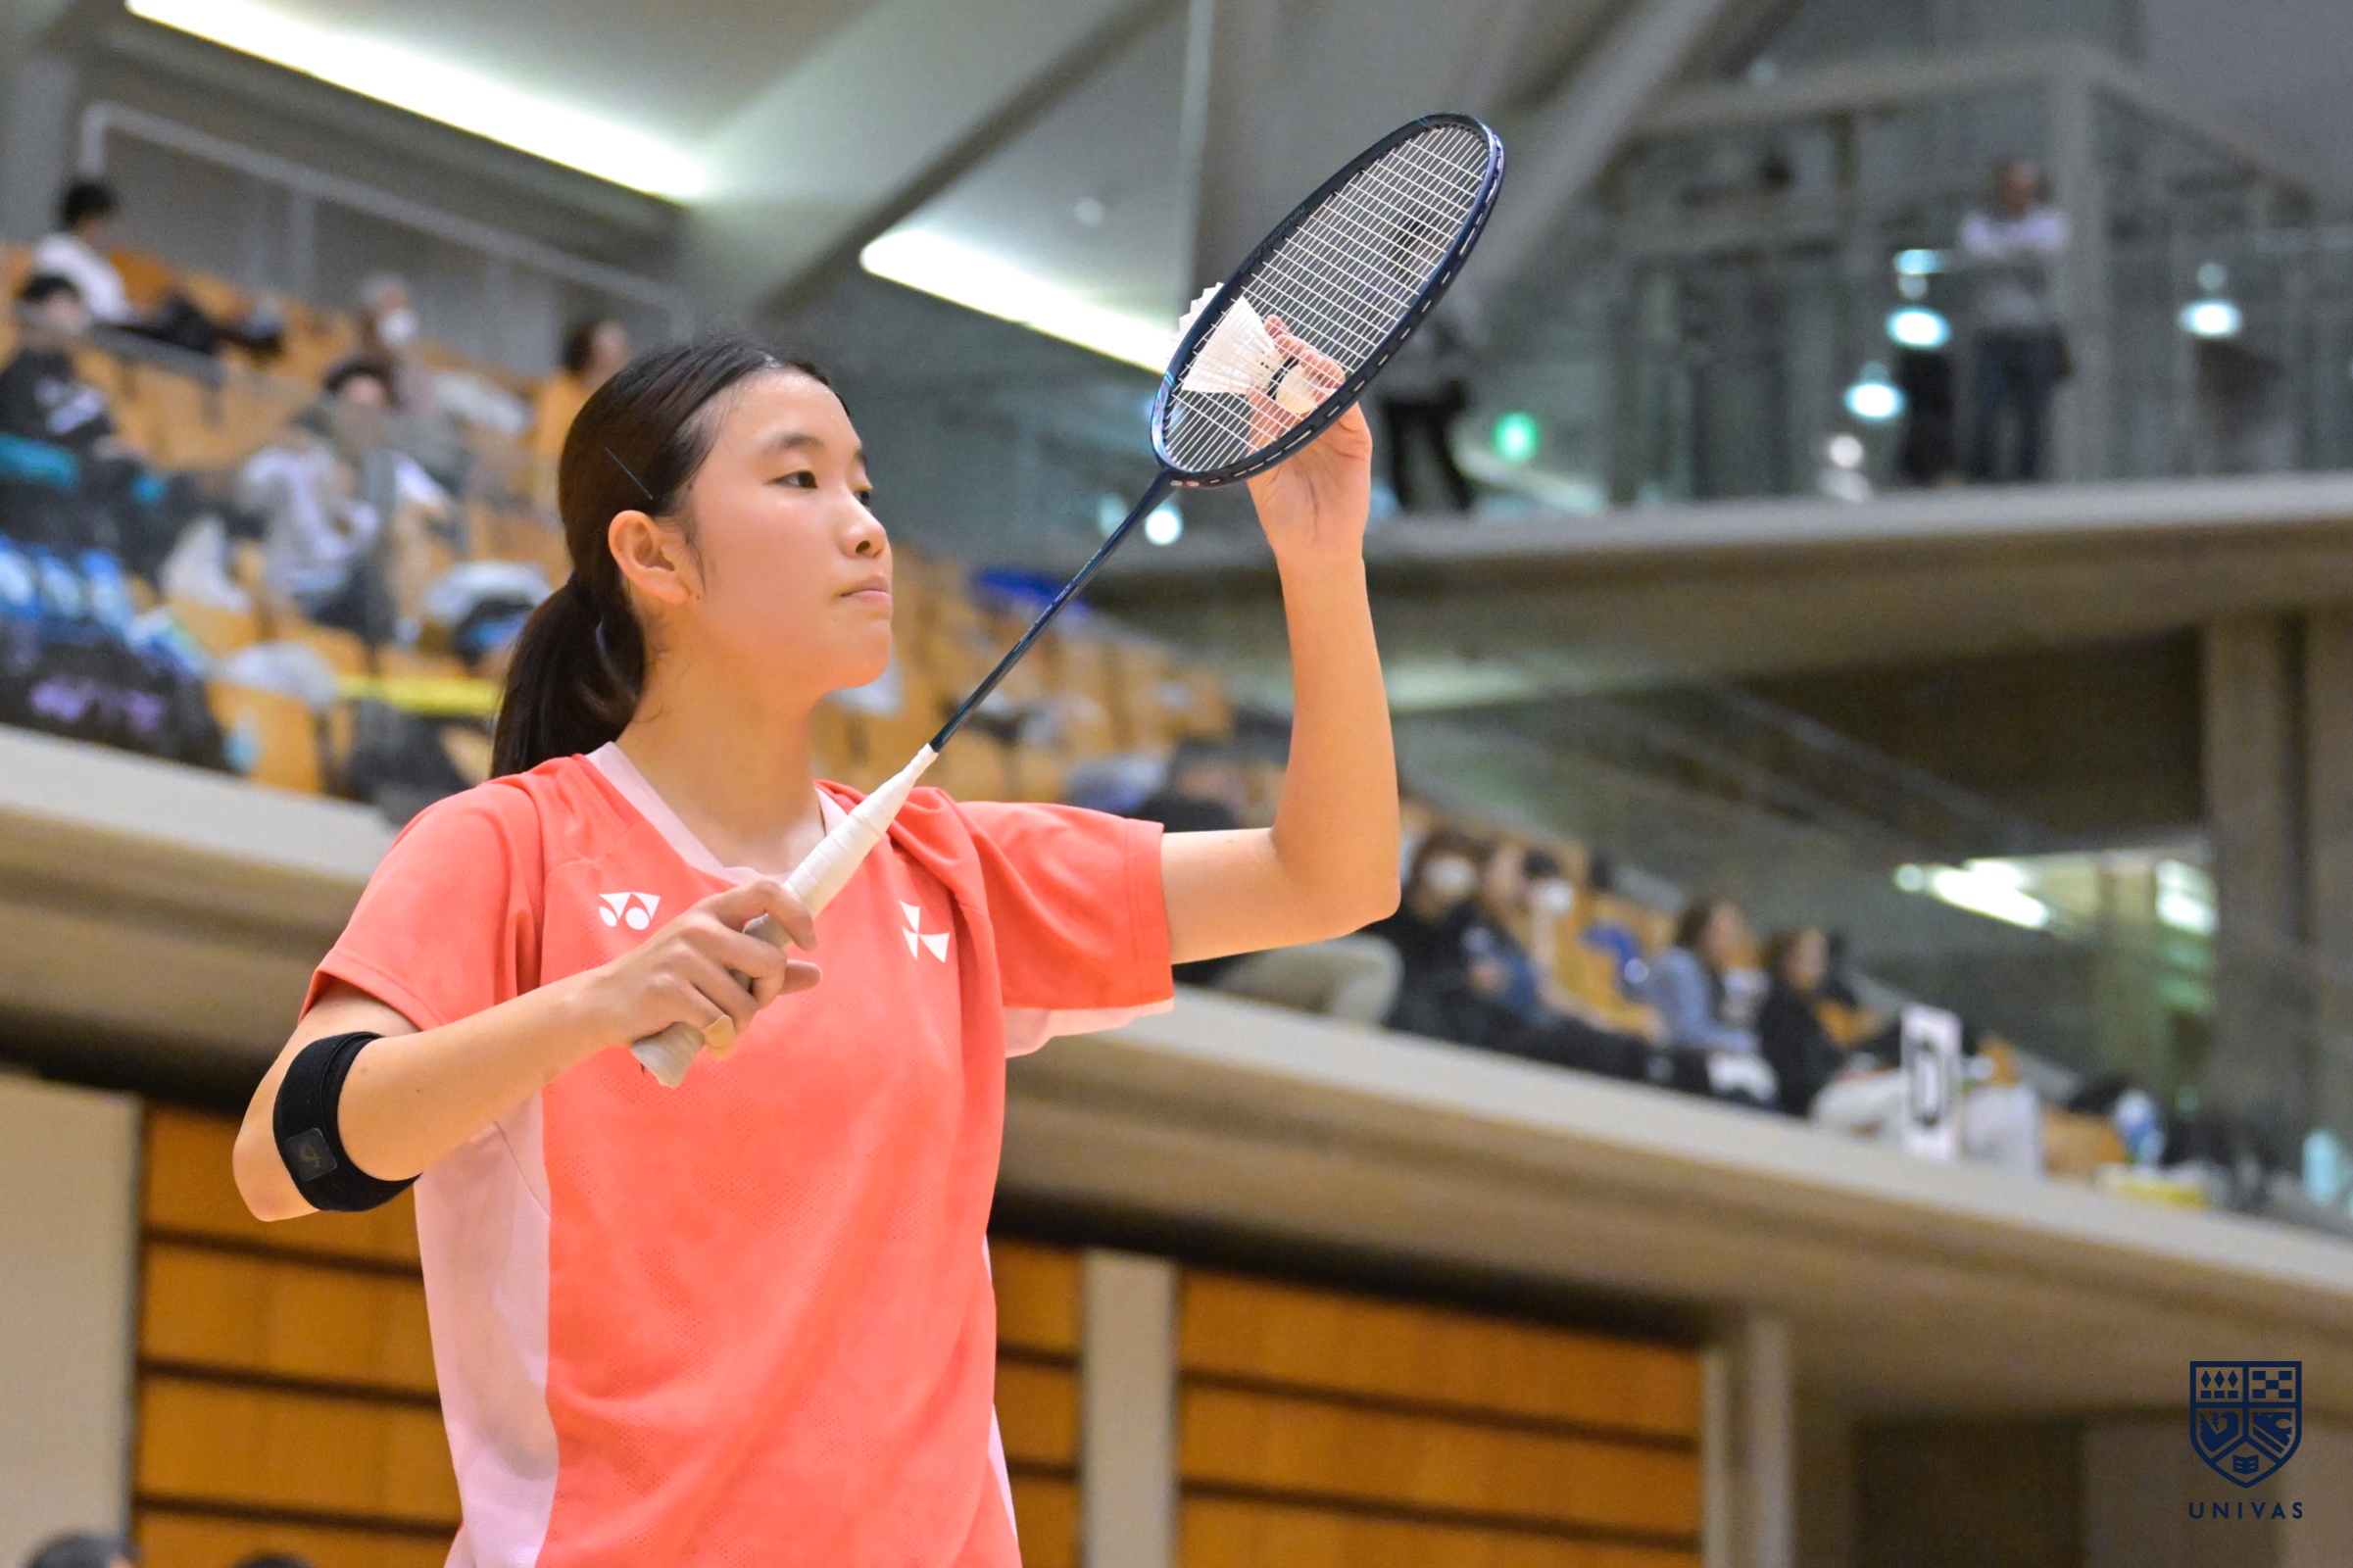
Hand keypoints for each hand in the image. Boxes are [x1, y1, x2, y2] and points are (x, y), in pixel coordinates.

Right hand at [582, 880, 819, 1057]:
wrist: (603, 1003)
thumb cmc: (668, 983)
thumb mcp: (715, 966)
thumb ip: (762, 969)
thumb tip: (815, 973)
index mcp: (712, 911)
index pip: (767, 890)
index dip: (797, 913)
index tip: (808, 943)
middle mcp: (698, 926)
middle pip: (770, 961)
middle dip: (768, 994)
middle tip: (748, 1008)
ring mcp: (681, 955)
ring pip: (745, 1002)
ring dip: (740, 1026)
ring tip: (720, 1029)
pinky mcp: (668, 988)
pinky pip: (719, 1023)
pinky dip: (721, 1042)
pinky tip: (710, 1044)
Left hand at [1244, 321, 1372, 567]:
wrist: (1312, 547)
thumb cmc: (1282, 513)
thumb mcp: (1262, 468)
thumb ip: (1262, 430)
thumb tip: (1254, 390)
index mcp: (1281, 425)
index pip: (1276, 381)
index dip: (1271, 355)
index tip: (1265, 330)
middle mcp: (1308, 421)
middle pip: (1302, 375)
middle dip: (1292, 350)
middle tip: (1280, 333)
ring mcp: (1334, 428)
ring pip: (1327, 385)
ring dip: (1314, 365)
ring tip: (1298, 353)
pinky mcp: (1357, 440)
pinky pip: (1349, 408)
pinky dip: (1337, 393)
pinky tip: (1321, 385)